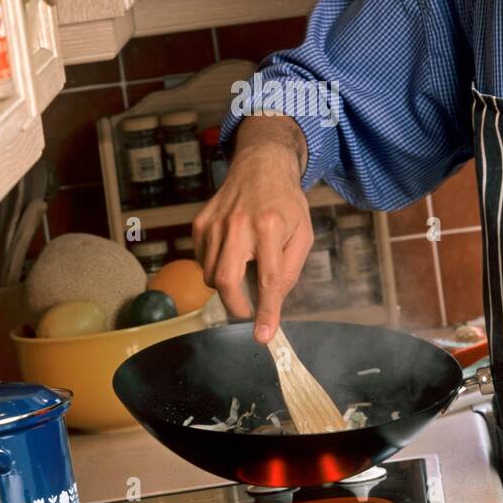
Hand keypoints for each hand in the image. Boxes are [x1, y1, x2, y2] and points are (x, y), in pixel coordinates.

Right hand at [192, 123, 310, 343]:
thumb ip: (289, 269)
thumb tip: (272, 301)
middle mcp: (238, 225)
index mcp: (270, 227)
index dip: (266, 311)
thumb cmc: (286, 203)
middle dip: (236, 307)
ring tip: (244, 267)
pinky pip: (202, 261)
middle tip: (248, 313)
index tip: (263, 335)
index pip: (268, 279)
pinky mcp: (200, 223)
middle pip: (226, 281)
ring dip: (228, 285)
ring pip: (211, 275)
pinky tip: (231, 252)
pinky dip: (215, 267)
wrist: (260, 166)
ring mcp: (215, 223)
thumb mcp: (302, 234)